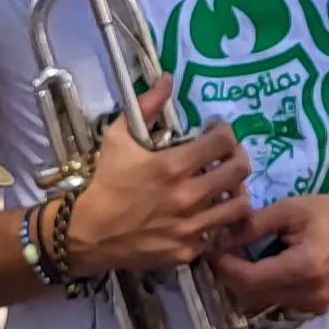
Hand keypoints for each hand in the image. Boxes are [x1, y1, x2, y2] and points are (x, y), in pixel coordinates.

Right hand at [63, 113, 252, 275]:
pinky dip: (218, 223)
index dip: (224, 132)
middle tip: (226, 158)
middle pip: (240, 170)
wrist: (87, 233)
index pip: (224, 141)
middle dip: (237, 158)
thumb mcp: (118, 138)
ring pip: (239, 204)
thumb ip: (146, 106)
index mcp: (174, 165)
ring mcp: (192, 226)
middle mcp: (189, 196)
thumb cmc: (105, 182)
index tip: (215, 132)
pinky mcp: (190, 250)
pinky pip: (220, 233)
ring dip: (234, 192)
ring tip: (223, 188)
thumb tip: (168, 78)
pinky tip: (207, 215)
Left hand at [209, 189, 328, 319]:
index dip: (225, 267)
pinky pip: (278, 304)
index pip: (250, 279)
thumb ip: (253, 226)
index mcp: (303, 267)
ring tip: (237, 261)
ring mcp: (314, 305)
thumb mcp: (289, 209)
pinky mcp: (316, 307)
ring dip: (245, 285)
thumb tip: (220, 238)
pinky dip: (263, 290)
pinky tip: (259, 270)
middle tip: (220, 254)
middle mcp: (308, 294)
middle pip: (252, 297)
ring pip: (262, 304)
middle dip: (230, 277)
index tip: (211, 250)